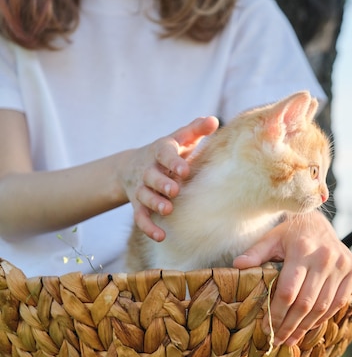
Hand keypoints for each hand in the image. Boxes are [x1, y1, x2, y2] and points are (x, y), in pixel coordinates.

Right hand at [119, 117, 218, 240]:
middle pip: (151, 176)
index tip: (184, 170)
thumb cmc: (167, 152)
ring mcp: (142, 188)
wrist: (132, 166)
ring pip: (144, 197)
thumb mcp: (180, 139)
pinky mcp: (138, 205)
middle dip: (161, 183)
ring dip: (155, 203)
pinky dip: (148, 227)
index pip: (164, 153)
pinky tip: (161, 236)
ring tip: (167, 209)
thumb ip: (196, 130)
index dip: (173, 162)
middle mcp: (148, 170)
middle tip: (174, 190)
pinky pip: (140, 217)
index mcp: (160, 151)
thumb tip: (214, 120)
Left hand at [233, 211, 351, 345]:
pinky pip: (339, 301)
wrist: (318, 222)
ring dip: (306, 326)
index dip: (277, 313)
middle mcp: (325, 257)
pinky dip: (324, 317)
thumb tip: (237, 265)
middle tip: (277, 340)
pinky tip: (309, 326)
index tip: (266, 328)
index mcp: (302, 249)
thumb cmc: (290, 234)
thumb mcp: (270, 239)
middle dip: (290, 326)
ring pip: (323, 306)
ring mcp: (342, 263)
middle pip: (306, 302)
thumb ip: (255, 253)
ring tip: (291, 338)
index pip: (288, 291)